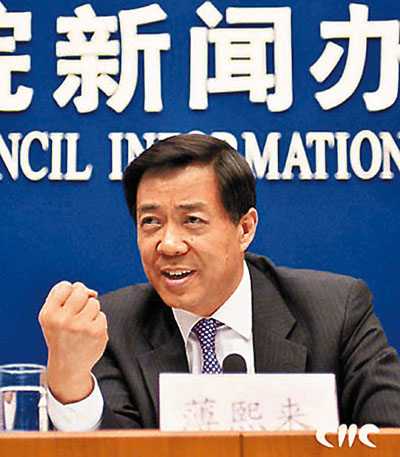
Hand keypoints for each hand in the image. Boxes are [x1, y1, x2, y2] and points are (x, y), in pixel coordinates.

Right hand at [38, 281, 107, 403]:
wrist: (68, 366)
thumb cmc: (62, 335)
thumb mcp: (53, 316)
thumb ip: (67, 296)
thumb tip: (92, 292)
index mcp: (48, 314)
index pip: (64, 286)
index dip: (68, 292)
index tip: (65, 306)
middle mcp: (63, 320)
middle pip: (81, 291)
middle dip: (82, 298)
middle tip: (76, 314)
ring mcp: (81, 327)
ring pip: (94, 302)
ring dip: (90, 311)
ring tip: (81, 325)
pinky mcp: (96, 332)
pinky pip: (102, 315)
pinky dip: (97, 322)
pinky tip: (88, 334)